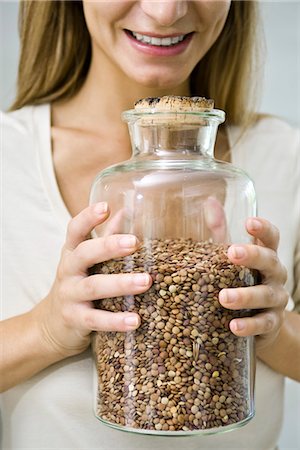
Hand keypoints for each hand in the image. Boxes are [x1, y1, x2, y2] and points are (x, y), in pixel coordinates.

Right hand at [37, 202, 151, 357]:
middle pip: (84, 254)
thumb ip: (105, 236)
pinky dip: (115, 320)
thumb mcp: (86, 260)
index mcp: (72, 252)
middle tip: (134, 242)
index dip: (88, 217)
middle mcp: (68, 270)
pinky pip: (95, 319)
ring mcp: (69, 295)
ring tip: (146, 281)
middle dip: (109, 246)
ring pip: (93, 287)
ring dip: (120, 284)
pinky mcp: (75, 319)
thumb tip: (126, 210)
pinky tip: (135, 320)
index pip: (75, 230)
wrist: (52, 324)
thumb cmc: (77, 283)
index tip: (105, 207)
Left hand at [219, 217, 288, 349]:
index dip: (263, 228)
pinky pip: (263, 324)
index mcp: (265, 256)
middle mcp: (275, 275)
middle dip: (252, 256)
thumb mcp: (230, 257)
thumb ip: (221, 233)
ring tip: (224, 297)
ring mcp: (276, 299)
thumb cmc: (242, 281)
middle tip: (232, 253)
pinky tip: (233, 326)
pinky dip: (249, 325)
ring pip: (265, 295)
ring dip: (245, 295)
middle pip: (270, 261)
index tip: (249, 222)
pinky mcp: (271, 323)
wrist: (261, 321)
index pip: (271, 237)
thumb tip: (209, 201)